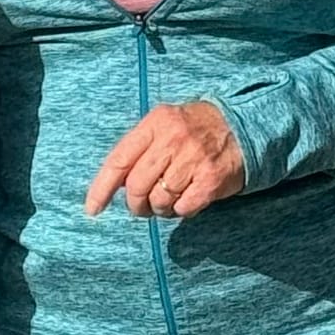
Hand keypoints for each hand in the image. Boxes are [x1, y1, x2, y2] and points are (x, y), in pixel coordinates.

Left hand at [86, 97, 245, 221]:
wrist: (242, 125)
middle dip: (136, 204)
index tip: (92, 209)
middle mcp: (173, 139)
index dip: (101, 189)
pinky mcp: (211, 179)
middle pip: (136, 186)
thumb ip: (138, 150)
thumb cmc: (194, 129)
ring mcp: (193, 159)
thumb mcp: (164, 125)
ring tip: (169, 200)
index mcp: (155, 124)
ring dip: (160, 209)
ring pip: (159, 200)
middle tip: (143, 207)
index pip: (118, 160)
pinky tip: (186, 199)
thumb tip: (113, 185)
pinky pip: (183, 208)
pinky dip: (180, 210)